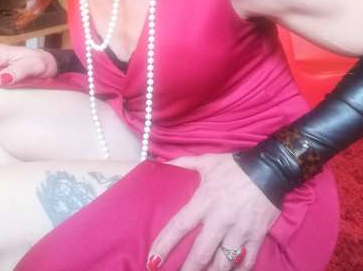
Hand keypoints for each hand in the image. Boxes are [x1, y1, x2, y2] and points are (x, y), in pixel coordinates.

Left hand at [147, 153, 280, 270]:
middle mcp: (219, 220)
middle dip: (187, 270)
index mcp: (204, 201)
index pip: (179, 226)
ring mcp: (239, 231)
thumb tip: (163, 163)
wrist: (269, 169)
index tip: (152, 261)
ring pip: (222, 263)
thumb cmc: (234, 166)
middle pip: (200, 254)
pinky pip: (246, 264)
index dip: (164, 245)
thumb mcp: (207, 161)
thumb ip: (183, 163)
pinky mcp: (256, 237)